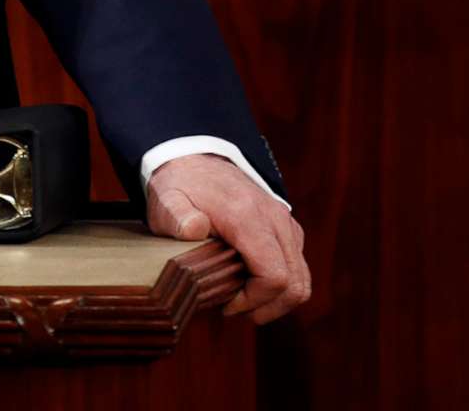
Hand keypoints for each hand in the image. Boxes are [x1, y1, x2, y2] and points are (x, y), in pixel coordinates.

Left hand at [145, 153, 310, 323]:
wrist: (198, 158)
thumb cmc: (181, 186)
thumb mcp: (167, 200)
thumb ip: (177, 216)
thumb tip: (194, 228)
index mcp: (248, 217)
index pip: (274, 276)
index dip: (254, 301)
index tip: (226, 305)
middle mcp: (275, 219)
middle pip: (295, 283)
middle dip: (267, 307)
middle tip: (234, 309)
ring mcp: (284, 223)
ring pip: (301, 278)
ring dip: (277, 300)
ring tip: (244, 301)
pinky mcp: (286, 227)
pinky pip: (297, 266)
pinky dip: (281, 285)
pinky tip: (250, 285)